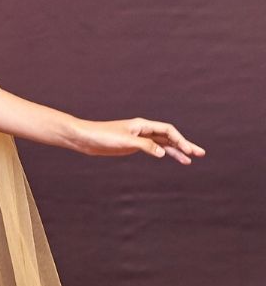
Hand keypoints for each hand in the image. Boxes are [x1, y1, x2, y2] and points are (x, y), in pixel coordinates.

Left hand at [71, 117, 204, 163]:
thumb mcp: (125, 142)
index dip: (181, 140)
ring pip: (162, 143)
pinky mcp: (132, 146)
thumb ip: (145, 146)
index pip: (168, 130)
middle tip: (200, 154)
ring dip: (176, 151)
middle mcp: (143, 130)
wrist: (85, 139)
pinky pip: (153, 149)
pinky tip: (170, 158)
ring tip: (189, 161)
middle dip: (184, 145)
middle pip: (169, 136)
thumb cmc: (102, 136)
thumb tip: (162, 153)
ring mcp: (139, 138)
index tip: (189, 151)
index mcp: (142, 125)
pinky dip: (163, 153)